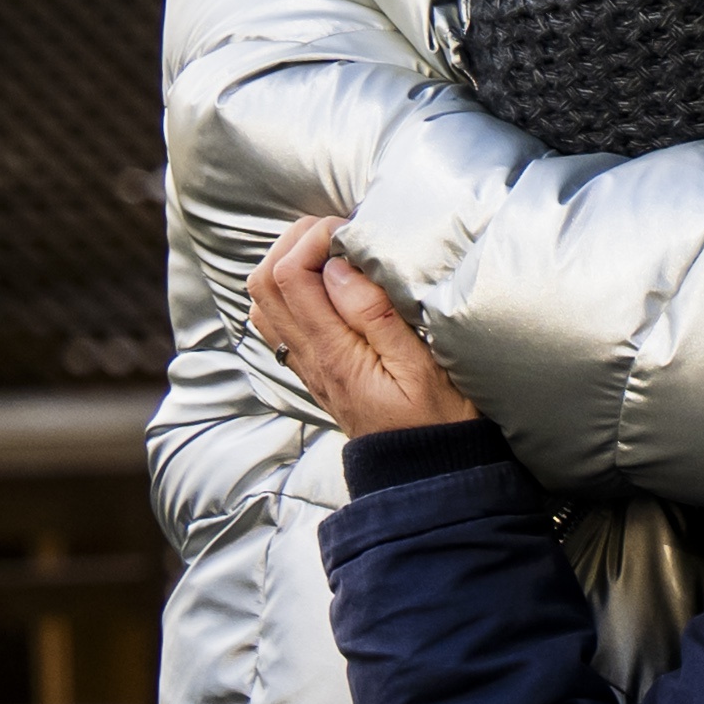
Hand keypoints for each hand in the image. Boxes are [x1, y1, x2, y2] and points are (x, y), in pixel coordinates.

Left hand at [246, 220, 476, 438]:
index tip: (350, 231)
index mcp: (334, 353)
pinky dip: (286, 293)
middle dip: (293, 243)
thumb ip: (377, 317)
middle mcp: (310, 357)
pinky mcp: (314, 370)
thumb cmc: (440, 423)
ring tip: (327, 255)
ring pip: (263, 301)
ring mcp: (307, 365)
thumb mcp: (424, 368)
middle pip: (265, 282)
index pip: (291, 276)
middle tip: (335, 233)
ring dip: (285, 266)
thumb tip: (341, 269)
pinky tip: (319, 288)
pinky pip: (275, 323)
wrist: (429, 472)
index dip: (313, 240)